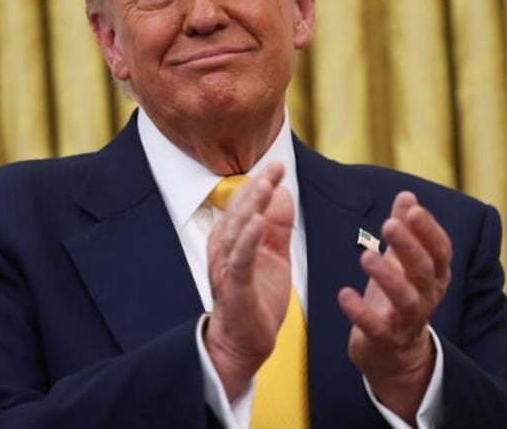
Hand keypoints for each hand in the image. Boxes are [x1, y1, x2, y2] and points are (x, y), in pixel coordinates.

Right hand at [204, 162, 293, 399]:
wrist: (245, 342)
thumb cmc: (257, 298)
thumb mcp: (274, 255)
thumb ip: (278, 226)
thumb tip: (282, 193)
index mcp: (232, 239)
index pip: (244, 204)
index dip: (259, 183)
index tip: (277, 165)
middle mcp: (224, 249)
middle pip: (239, 211)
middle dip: (257, 187)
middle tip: (274, 166)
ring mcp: (227, 267)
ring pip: (237, 230)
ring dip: (251, 206)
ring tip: (265, 185)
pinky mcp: (236, 287)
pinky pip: (240, 259)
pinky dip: (249, 239)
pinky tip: (260, 222)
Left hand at [338, 191, 451, 421]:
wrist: (394, 353)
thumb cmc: (397, 298)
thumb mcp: (403, 262)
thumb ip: (406, 229)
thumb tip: (407, 196)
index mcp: (434, 276)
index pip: (441, 251)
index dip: (429, 230)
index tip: (413, 210)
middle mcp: (426, 297)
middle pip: (424, 271)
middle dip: (409, 247)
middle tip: (389, 224)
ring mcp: (407, 321)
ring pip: (406, 300)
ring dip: (387, 277)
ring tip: (366, 257)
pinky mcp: (385, 340)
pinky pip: (376, 328)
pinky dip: (360, 312)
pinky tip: (344, 295)